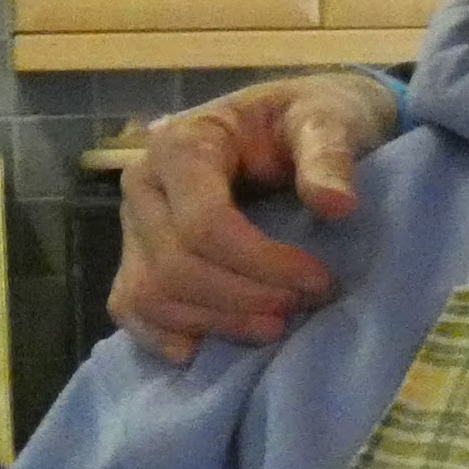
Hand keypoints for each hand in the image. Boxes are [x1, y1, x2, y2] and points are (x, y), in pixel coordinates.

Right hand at [109, 73, 400, 359]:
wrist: (294, 123)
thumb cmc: (311, 117)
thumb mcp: (330, 118)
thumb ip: (329, 155)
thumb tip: (336, 205)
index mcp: (181, 144)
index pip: (204, 224)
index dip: (262, 263)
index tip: (319, 280)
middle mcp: (143, 184)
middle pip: (176, 267)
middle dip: (244, 298)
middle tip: (304, 304)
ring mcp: (133, 225)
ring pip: (152, 296)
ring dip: (216, 322)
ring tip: (276, 325)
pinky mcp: (137, 257)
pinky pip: (131, 308)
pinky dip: (163, 335)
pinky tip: (205, 351)